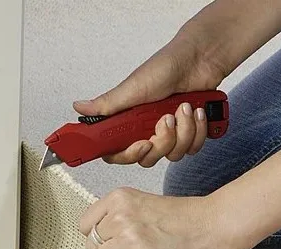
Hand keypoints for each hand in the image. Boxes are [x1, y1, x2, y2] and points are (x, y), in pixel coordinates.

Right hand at [73, 33, 224, 166]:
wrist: (200, 59)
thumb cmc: (166, 67)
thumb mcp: (133, 87)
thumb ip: (107, 104)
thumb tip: (79, 108)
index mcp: (129, 123)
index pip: (119, 153)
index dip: (129, 154)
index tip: (142, 144)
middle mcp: (147, 130)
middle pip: (149, 158)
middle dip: (163, 140)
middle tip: (167, 118)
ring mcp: (169, 134)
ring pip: (174, 154)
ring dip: (184, 130)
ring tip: (186, 107)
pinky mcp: (189, 133)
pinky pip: (193, 148)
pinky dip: (199, 130)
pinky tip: (198, 111)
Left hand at [79, 187, 227, 248]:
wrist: (212, 226)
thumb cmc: (184, 217)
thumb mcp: (143, 203)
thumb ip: (118, 215)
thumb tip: (96, 237)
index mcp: (119, 198)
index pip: (85, 224)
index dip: (98, 236)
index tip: (112, 241)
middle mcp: (120, 216)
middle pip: (91, 245)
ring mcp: (128, 238)